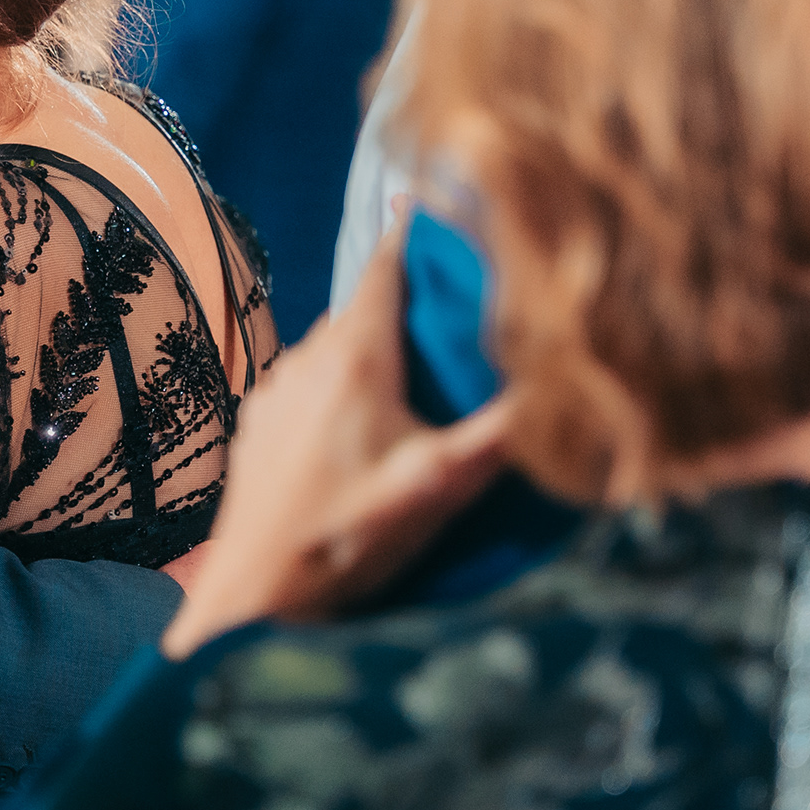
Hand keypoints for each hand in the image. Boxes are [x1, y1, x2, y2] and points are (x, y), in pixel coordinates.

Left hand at [163, 233, 512, 657]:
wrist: (250, 598)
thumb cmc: (345, 539)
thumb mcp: (438, 490)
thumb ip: (500, 435)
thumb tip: (559, 392)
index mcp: (355, 358)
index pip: (387, 268)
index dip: (416, 237)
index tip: (441, 211)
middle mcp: (307, 359)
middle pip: (365, 309)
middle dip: (407, 305)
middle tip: (452, 314)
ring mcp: (275, 392)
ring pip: (335, 349)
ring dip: (373, 353)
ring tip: (413, 381)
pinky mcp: (257, 427)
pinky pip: (308, 385)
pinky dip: (340, 390)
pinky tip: (359, 433)